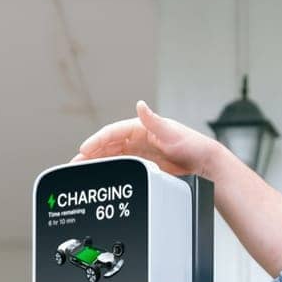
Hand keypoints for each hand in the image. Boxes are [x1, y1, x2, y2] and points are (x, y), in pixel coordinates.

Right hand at [72, 101, 221, 176]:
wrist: (205, 165)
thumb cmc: (193, 146)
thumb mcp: (172, 133)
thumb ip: (154, 121)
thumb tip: (141, 105)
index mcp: (142, 127)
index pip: (113, 133)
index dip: (97, 141)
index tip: (84, 150)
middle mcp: (138, 138)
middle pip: (107, 145)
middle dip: (90, 153)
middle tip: (75, 164)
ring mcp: (140, 152)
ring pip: (111, 156)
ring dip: (95, 162)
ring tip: (80, 171)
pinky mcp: (143, 164)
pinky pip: (120, 166)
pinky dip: (108, 169)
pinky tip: (99, 176)